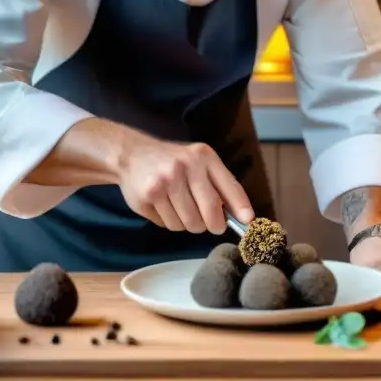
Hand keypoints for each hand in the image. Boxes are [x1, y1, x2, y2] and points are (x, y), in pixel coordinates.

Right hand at [118, 136, 253, 233]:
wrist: (132, 155)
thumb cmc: (173, 161)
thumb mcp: (199, 161)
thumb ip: (219, 184)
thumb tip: (242, 216)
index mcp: (203, 157)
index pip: (228, 186)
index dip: (240, 207)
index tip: (248, 222)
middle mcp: (184, 167)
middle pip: (209, 213)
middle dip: (214, 225)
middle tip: (212, 225)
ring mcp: (164, 183)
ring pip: (189, 224)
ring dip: (189, 224)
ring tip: (182, 208)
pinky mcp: (147, 198)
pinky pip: (169, 225)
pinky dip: (171, 222)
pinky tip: (165, 206)